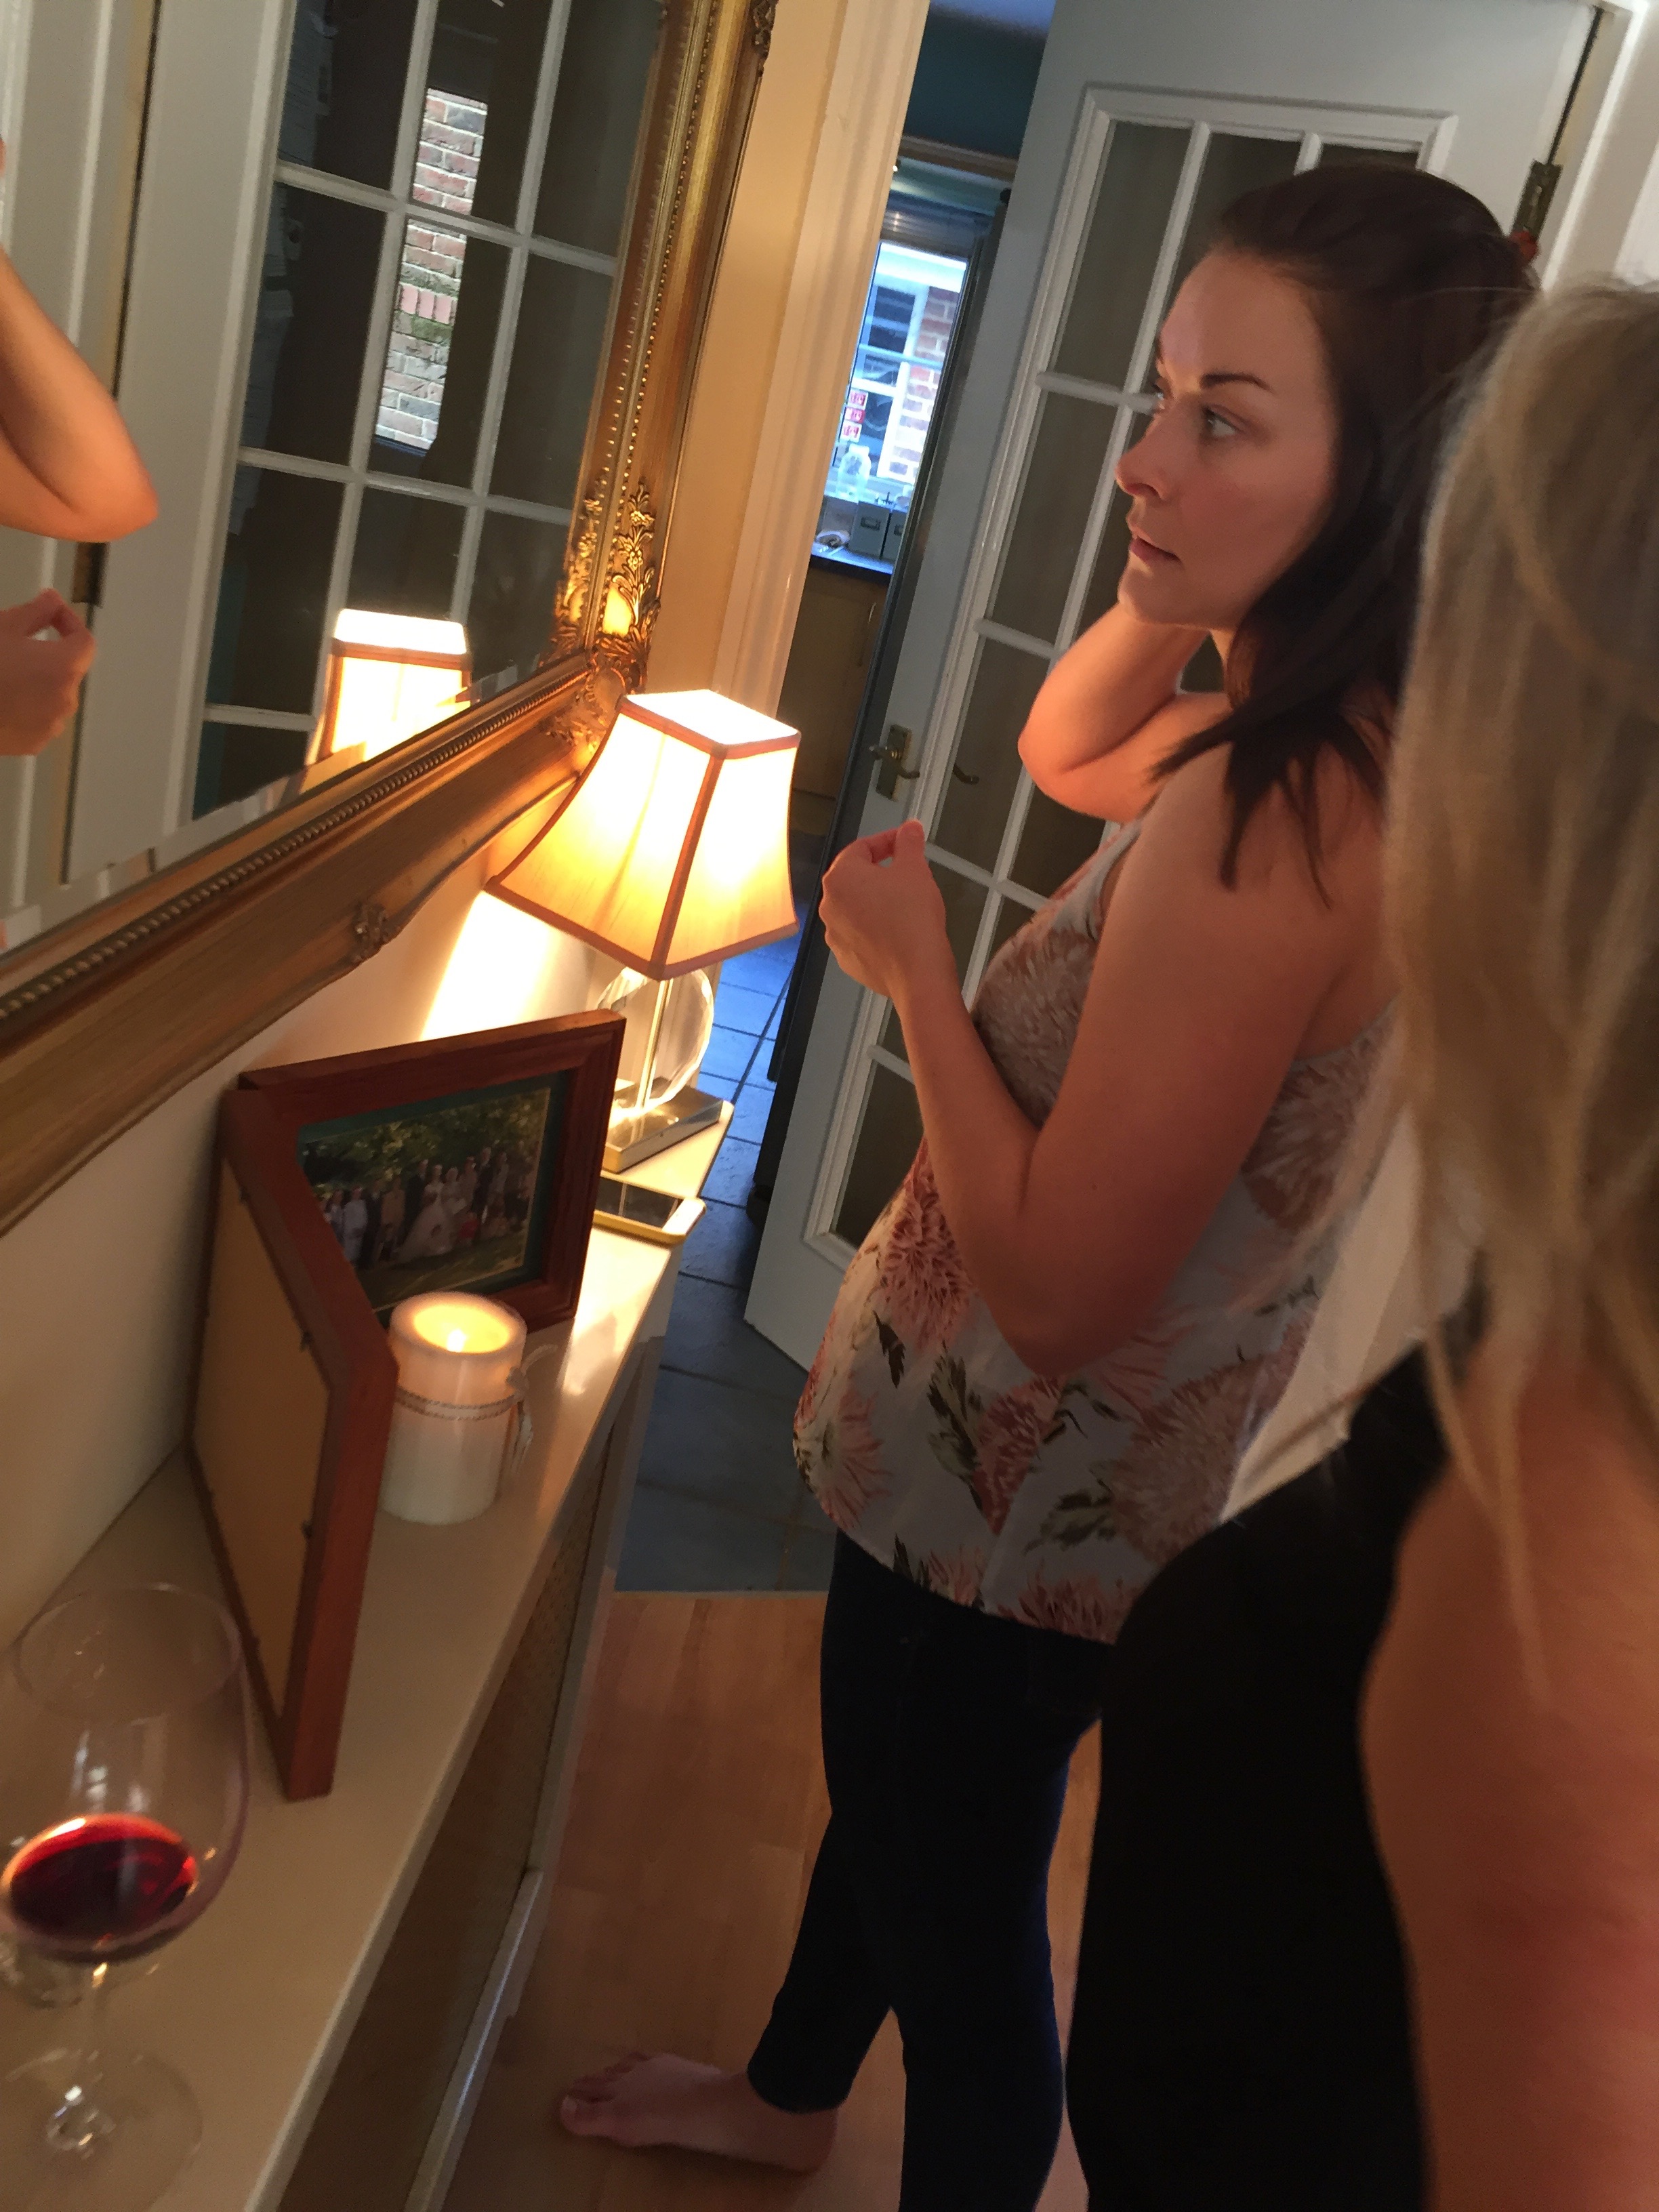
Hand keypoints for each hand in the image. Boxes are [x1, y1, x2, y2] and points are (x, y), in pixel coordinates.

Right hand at [0, 590, 94, 754]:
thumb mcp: (5, 628)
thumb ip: (36, 611)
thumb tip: (54, 600)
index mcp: (64, 667)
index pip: (85, 642)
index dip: (70, 624)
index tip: (52, 614)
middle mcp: (67, 698)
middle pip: (68, 670)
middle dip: (48, 655)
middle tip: (16, 647)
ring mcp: (52, 724)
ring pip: (54, 696)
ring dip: (39, 683)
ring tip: (7, 675)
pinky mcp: (36, 743)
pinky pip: (40, 719)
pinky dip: (29, 707)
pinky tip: (4, 700)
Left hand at [819, 819, 955, 1004]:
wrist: (916, 972)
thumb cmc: (912, 920)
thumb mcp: (915, 869)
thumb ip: (908, 843)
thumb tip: (909, 829)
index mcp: (840, 878)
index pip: (861, 847)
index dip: (887, 841)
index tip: (904, 841)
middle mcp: (829, 906)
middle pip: (855, 878)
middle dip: (881, 872)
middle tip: (907, 872)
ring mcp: (835, 935)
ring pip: (856, 908)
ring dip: (877, 901)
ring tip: (905, 904)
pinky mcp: (846, 958)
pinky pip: (860, 934)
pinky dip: (875, 928)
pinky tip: (898, 929)